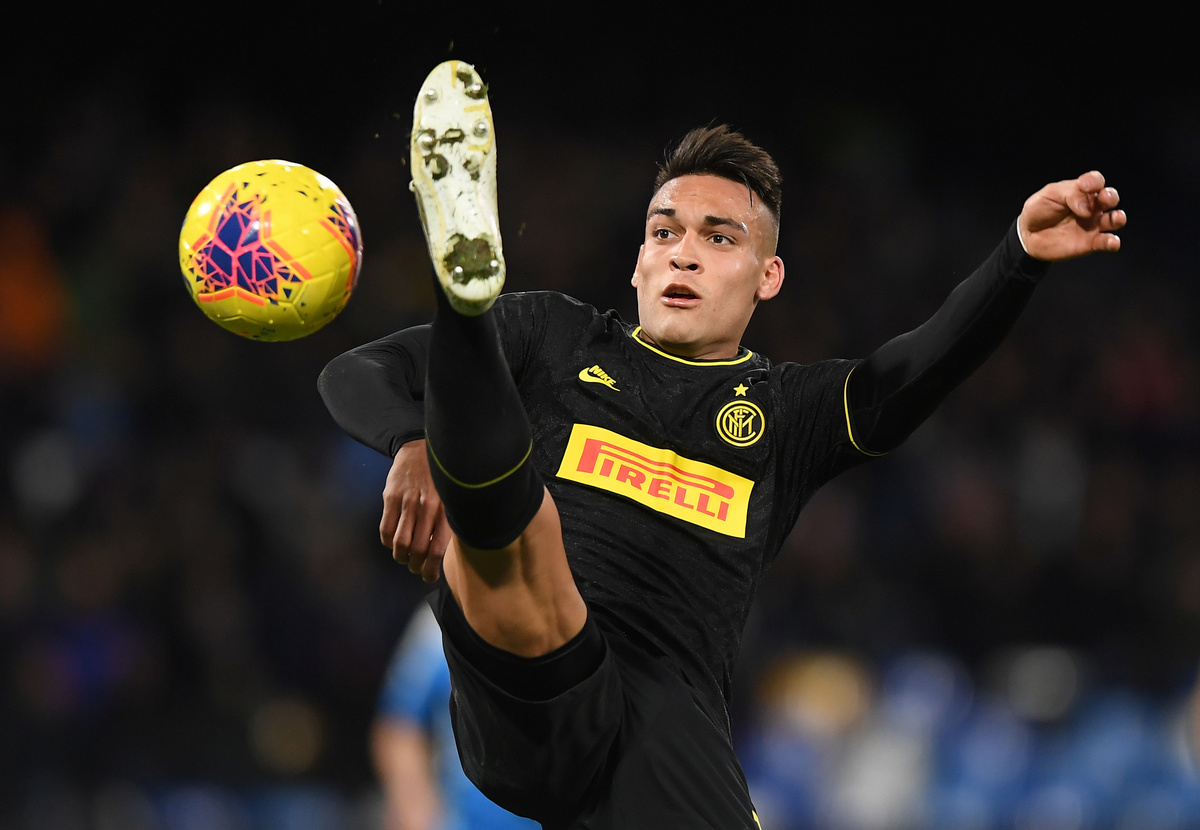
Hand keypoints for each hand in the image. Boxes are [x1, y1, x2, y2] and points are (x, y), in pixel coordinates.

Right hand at [380, 440, 451, 581]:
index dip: (431, 569)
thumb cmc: (440, 478)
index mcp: (446, 510)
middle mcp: (427, 507)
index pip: (437, 549)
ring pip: (400, 543)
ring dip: (401, 557)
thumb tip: (443, 553)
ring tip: (405, 559)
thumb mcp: (452, 498)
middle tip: (416, 568)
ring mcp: (407, 502)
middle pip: (417, 550)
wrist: (420, 447)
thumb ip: (448, 522)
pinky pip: (386, 529)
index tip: (429, 577)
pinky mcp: (391, 497)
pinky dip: (388, 543)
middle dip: (415, 566)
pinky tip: (394, 543)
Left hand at [1017, 170, 1125, 260]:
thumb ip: (1070, 195)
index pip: (1095, 181)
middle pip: (1110, 197)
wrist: (1028, 234)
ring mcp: (1093, 224)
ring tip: (1116, 218)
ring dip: (1118, 217)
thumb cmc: (1039, 210)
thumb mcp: (1049, 195)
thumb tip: (1087, 208)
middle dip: (1110, 196)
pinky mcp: (1091, 242)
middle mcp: (1092, 206)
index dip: (1093, 181)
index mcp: (1082, 191)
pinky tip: (1112, 242)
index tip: (1084, 186)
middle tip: (1103, 199)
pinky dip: (1112, 242)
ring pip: (1114, 218)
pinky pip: (1106, 242)